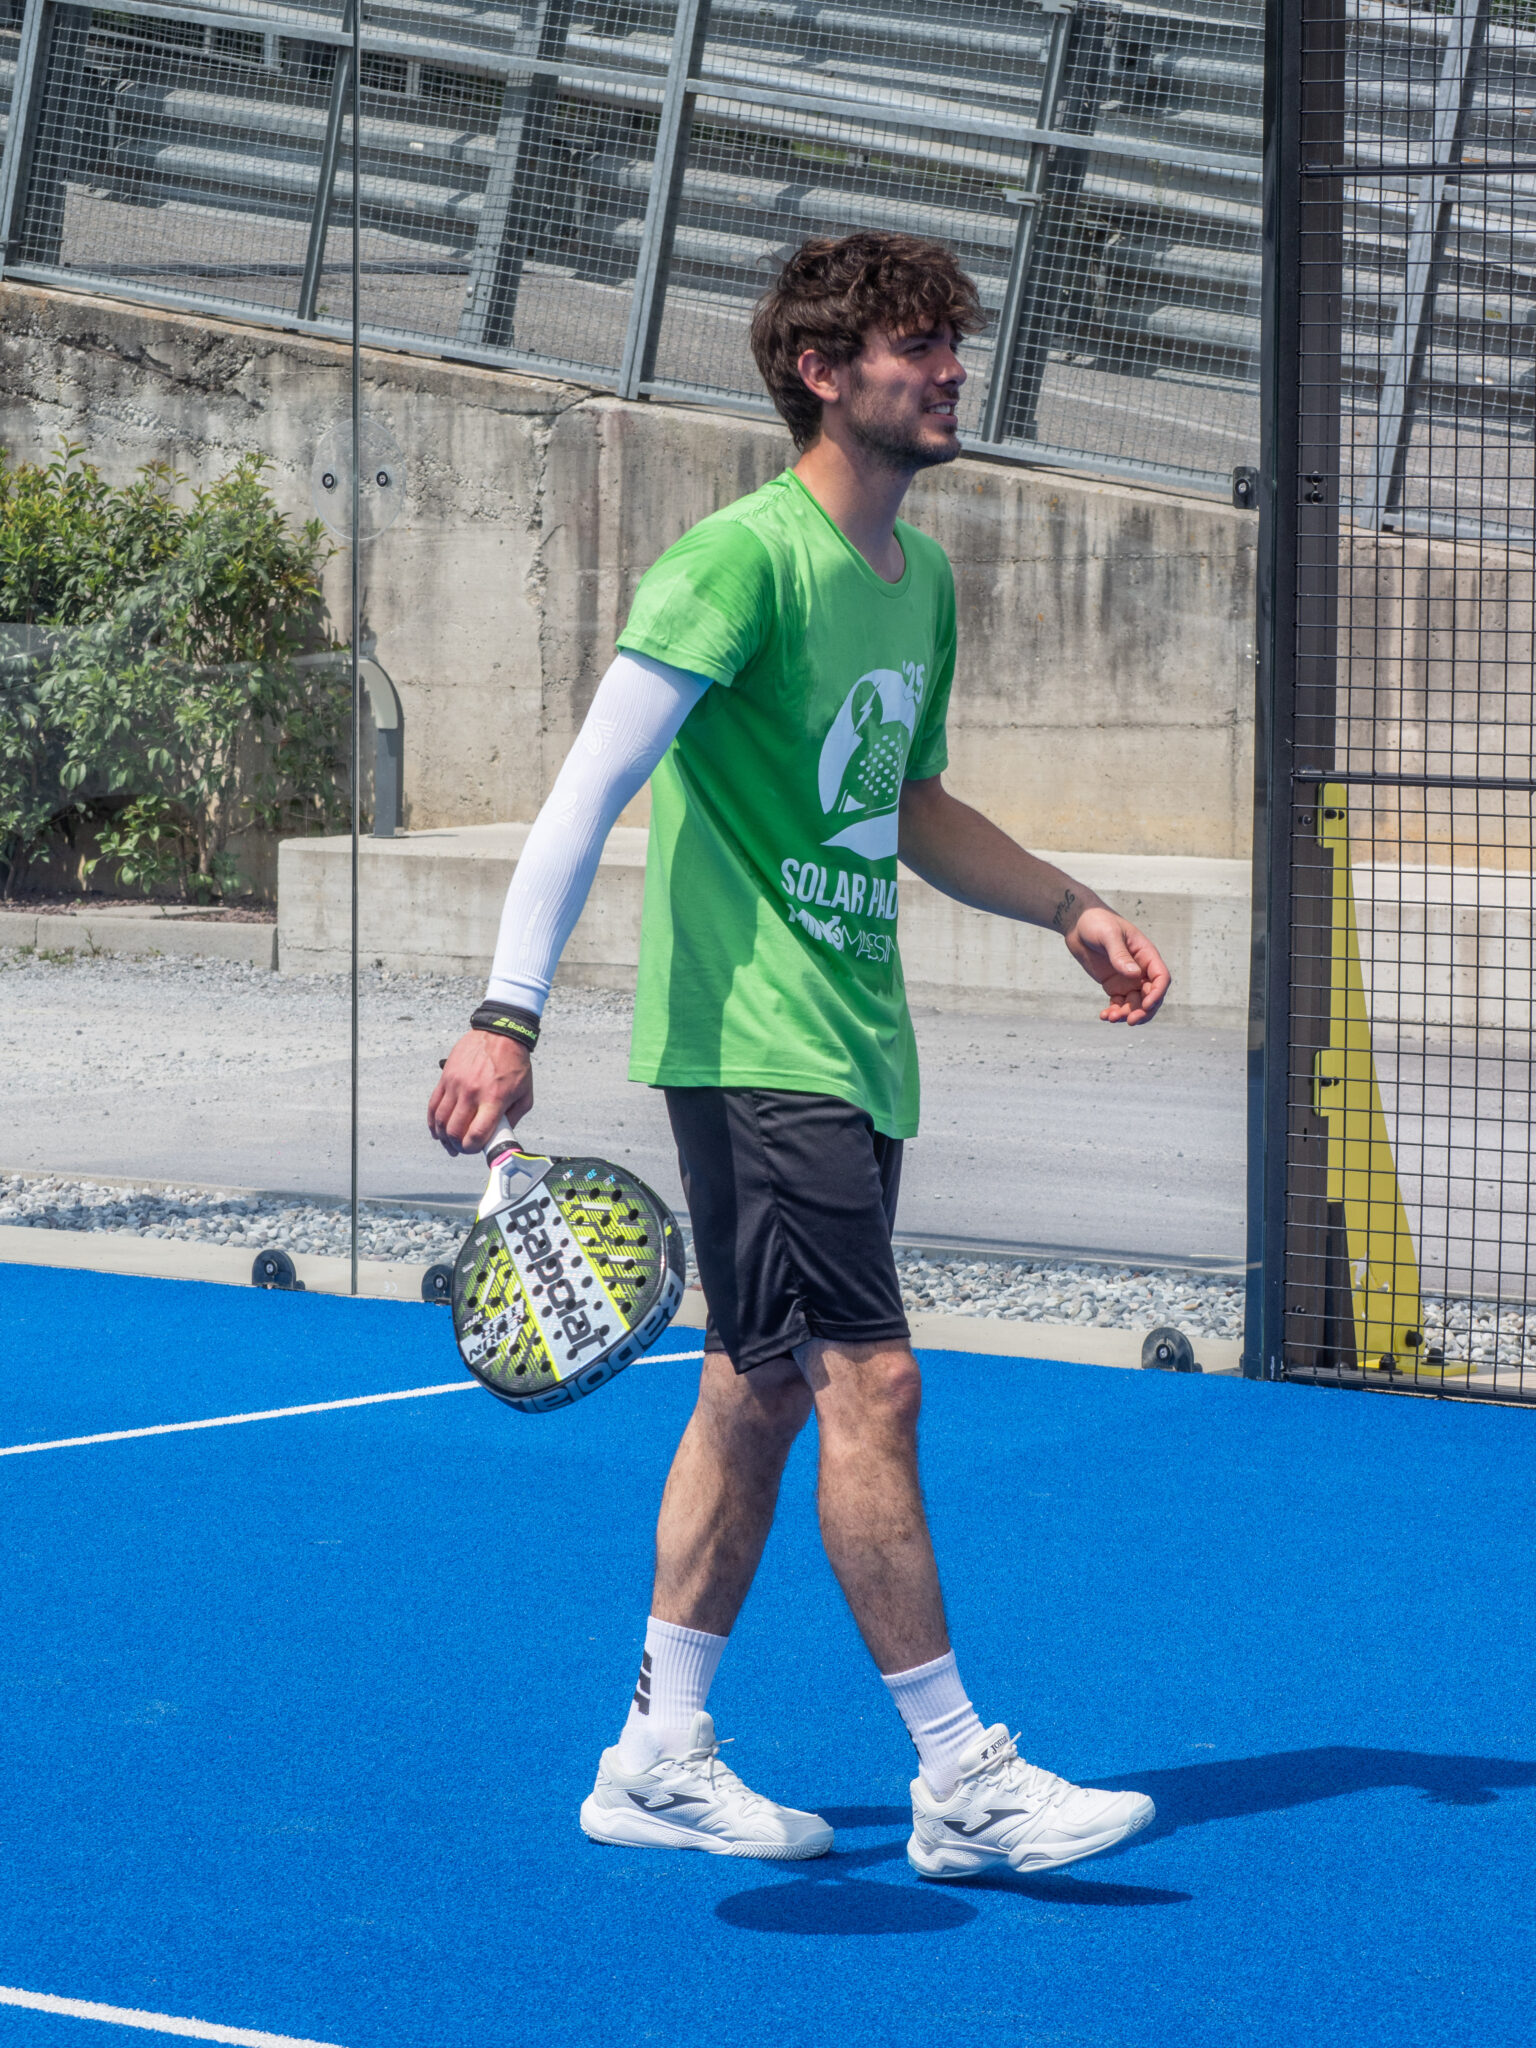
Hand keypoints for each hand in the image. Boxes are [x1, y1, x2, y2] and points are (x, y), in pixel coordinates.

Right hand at [427, 1031, 533, 1154]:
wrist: (500, 1033)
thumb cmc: (514, 1063)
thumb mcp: (525, 1094)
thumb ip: (513, 1117)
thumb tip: (501, 1135)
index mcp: (494, 1099)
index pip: (476, 1134)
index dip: (472, 1149)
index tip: (474, 1150)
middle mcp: (472, 1093)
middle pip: (455, 1130)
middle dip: (457, 1146)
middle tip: (462, 1148)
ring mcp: (456, 1085)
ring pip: (441, 1120)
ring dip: (443, 1137)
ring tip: (450, 1143)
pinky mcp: (446, 1078)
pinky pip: (433, 1105)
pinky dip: (433, 1121)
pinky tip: (437, 1129)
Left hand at [1063, 906, 1170, 1024]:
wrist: (1078, 923)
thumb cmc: (1097, 922)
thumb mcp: (1108, 935)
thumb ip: (1120, 955)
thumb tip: (1134, 975)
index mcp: (1146, 954)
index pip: (1161, 977)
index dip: (1157, 993)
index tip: (1146, 1005)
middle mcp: (1141, 969)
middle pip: (1151, 995)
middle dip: (1143, 1010)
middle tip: (1129, 1021)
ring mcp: (1128, 978)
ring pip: (1135, 1003)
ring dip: (1127, 1014)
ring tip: (1111, 1018)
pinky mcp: (1114, 985)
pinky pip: (1119, 1003)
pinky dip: (1114, 1012)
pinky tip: (1104, 1016)